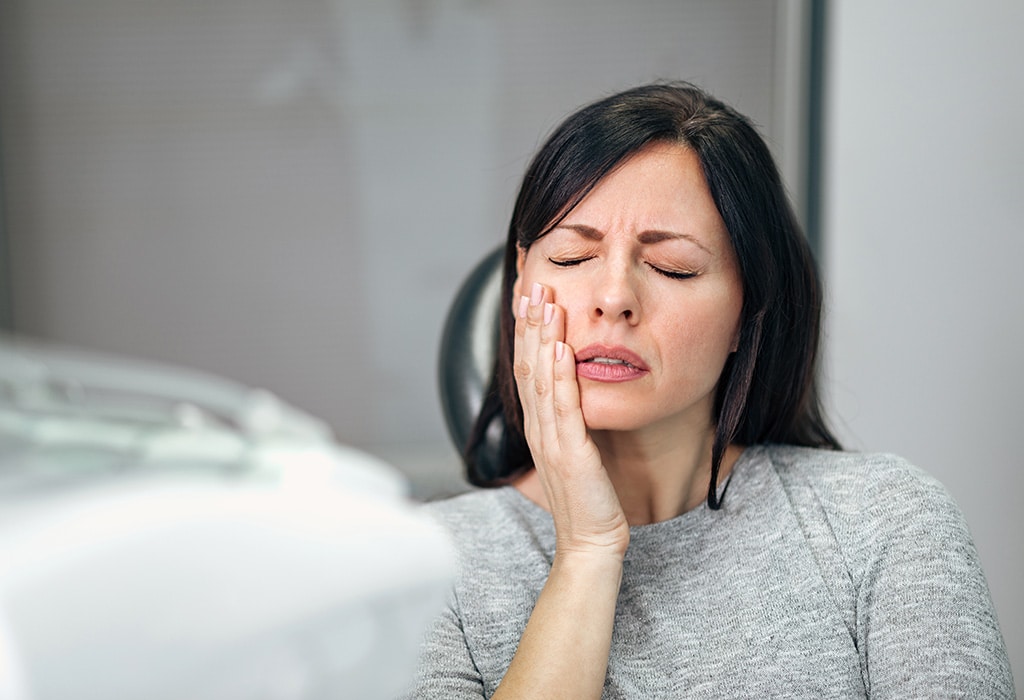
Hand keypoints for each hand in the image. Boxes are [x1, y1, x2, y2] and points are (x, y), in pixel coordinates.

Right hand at [514, 282, 629, 557]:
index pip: (527, 368)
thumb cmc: (588, 499)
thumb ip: (571, 420)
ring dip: (541, 336)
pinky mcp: (570, 453)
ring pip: (540, 378)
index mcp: (539, 426)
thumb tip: (575, 387)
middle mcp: (539, 428)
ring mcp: (551, 440)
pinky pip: (562, 406)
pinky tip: (559, 346)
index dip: (525, 330)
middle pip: (526, 364)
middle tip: (530, 282)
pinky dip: (558, 374)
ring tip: (545, 301)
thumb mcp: (576, 451)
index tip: (528, 295)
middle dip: (528, 322)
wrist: (591, 542)